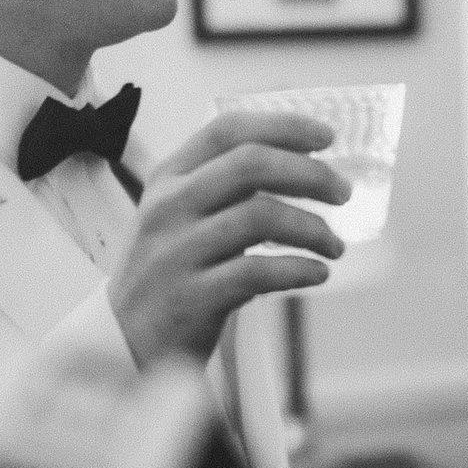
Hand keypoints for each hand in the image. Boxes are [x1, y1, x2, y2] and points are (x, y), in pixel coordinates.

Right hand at [108, 110, 351, 364]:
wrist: (124, 342)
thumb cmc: (170, 273)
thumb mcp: (181, 217)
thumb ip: (224, 188)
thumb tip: (304, 164)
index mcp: (169, 178)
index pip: (229, 130)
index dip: (283, 126)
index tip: (327, 137)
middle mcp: (169, 206)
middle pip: (251, 164)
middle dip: (310, 174)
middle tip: (343, 193)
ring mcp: (177, 251)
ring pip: (260, 216)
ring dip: (313, 228)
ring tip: (334, 245)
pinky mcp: (191, 297)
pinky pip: (258, 272)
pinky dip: (298, 269)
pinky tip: (317, 273)